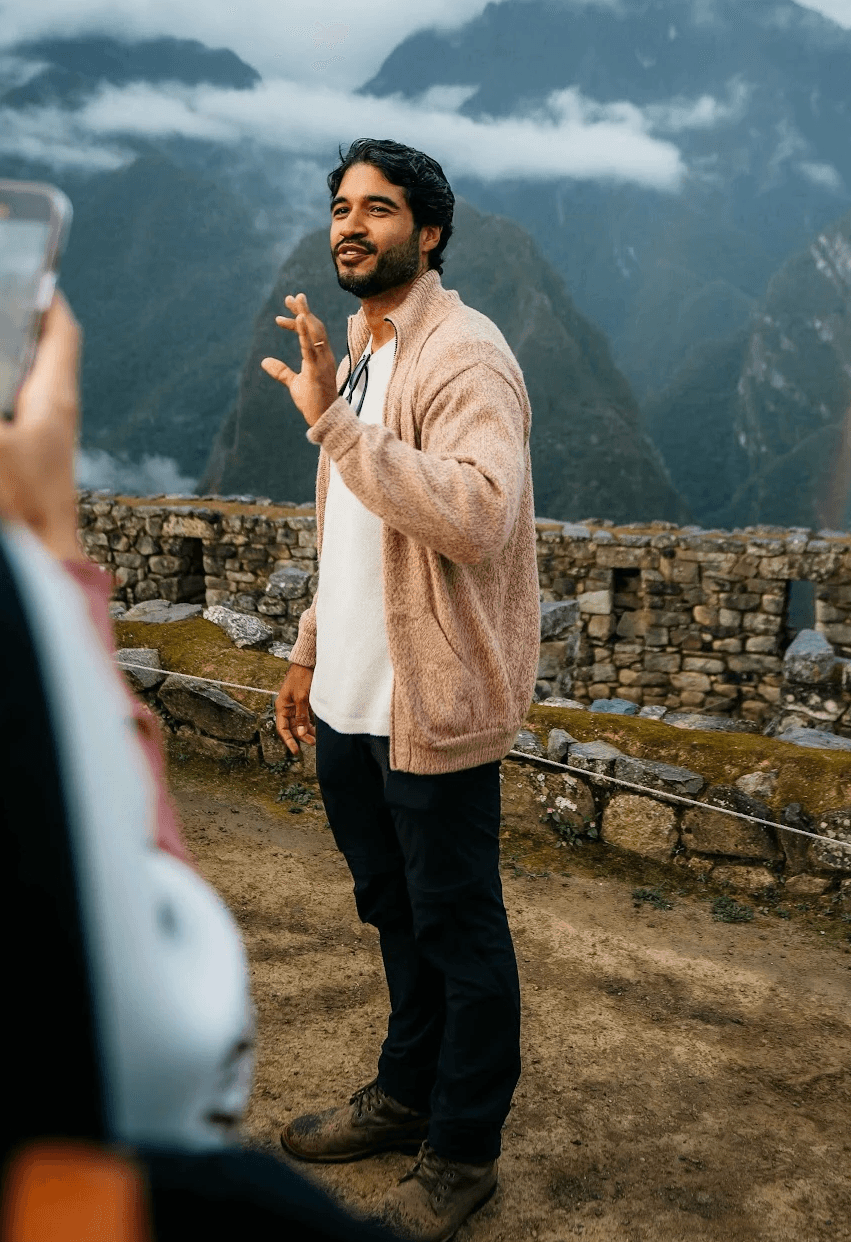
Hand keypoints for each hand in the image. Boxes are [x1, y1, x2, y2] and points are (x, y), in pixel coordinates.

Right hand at [0, 293, 82, 561]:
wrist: (43, 574)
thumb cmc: (20, 510)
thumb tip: (1, 360)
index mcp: (55, 399)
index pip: (60, 331)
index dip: (42, 295)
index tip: (25, 269)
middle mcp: (54, 418)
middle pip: (38, 356)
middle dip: (14, 330)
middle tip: (2, 308)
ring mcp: (42, 446)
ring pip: (24, 390)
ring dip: (8, 366)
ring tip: (1, 343)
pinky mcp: (27, 470)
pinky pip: (14, 421)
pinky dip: (7, 400)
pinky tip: (2, 402)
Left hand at [261, 293, 338, 426]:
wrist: (324, 418)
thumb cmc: (312, 401)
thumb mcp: (293, 383)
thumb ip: (281, 371)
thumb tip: (264, 361)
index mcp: (319, 357)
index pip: (311, 333)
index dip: (297, 323)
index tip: (279, 318)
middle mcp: (324, 355)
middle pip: (315, 326)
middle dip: (303, 310)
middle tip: (290, 296)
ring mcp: (322, 361)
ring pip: (315, 331)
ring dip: (305, 314)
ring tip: (295, 300)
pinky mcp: (316, 369)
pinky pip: (310, 347)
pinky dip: (305, 331)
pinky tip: (299, 318)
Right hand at [275, 662, 315, 754]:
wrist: (305, 663)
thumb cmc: (300, 678)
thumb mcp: (302, 698)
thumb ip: (302, 716)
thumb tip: (302, 732)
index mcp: (282, 707)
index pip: (282, 729)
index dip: (288, 741)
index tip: (295, 751)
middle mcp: (286, 708)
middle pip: (292, 728)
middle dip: (301, 737)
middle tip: (312, 743)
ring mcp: (294, 706)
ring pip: (299, 724)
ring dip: (306, 731)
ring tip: (315, 739)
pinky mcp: (302, 703)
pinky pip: (304, 717)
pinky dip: (309, 724)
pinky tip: (316, 729)